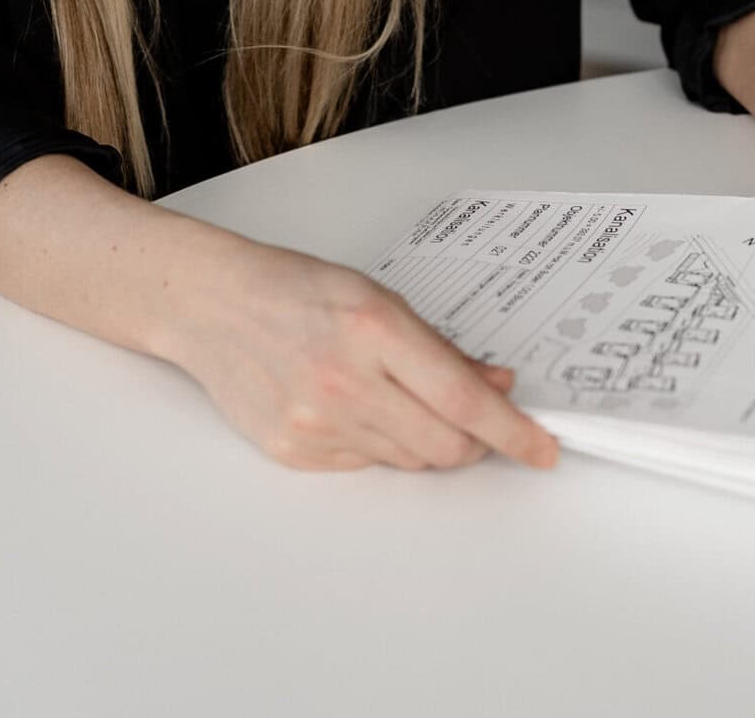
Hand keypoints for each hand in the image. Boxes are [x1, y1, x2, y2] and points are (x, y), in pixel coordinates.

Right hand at [161, 231, 561, 473]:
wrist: (212, 305)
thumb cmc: (292, 288)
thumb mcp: (373, 296)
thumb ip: (437, 346)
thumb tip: (493, 384)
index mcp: (372, 328)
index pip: (461, 398)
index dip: (511, 430)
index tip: (543, 448)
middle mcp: (345, 382)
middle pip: (444, 443)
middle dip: (475, 439)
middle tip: (476, 418)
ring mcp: (317, 424)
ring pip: (410, 459)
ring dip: (425, 439)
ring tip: (396, 396)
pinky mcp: (295, 453)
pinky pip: (366, 465)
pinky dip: (379, 443)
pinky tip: (353, 405)